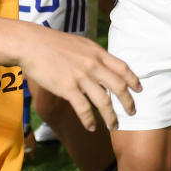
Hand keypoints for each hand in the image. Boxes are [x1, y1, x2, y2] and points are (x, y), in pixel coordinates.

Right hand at [16, 31, 140, 130]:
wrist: (31, 43)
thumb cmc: (52, 43)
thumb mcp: (79, 44)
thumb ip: (92, 56)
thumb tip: (102, 68)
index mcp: (97, 53)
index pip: (123, 68)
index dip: (133, 80)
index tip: (139, 89)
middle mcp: (93, 65)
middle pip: (119, 87)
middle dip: (128, 102)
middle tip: (132, 112)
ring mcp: (81, 77)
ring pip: (104, 101)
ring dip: (111, 116)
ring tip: (114, 126)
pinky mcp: (67, 88)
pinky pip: (84, 109)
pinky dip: (89, 120)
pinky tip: (91, 127)